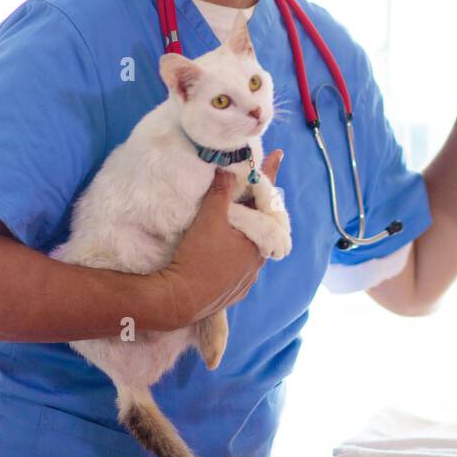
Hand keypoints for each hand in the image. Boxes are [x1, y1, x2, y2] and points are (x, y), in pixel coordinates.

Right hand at [152, 149, 282, 329]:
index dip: (269, 178)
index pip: (267, 203)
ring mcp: (246, 280)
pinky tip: (221, 251)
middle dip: (252, 208)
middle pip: (258, 227)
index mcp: (258, 243)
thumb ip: (220, 192)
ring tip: (230, 220)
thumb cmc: (197, 257)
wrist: (179, 300)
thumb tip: (227, 168)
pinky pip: (237, 268)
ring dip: (242, 234)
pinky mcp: (232, 293)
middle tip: (245, 187)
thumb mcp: (209, 218)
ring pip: (247, 248)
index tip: (278, 156)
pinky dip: (232, 255)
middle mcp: (257, 263)